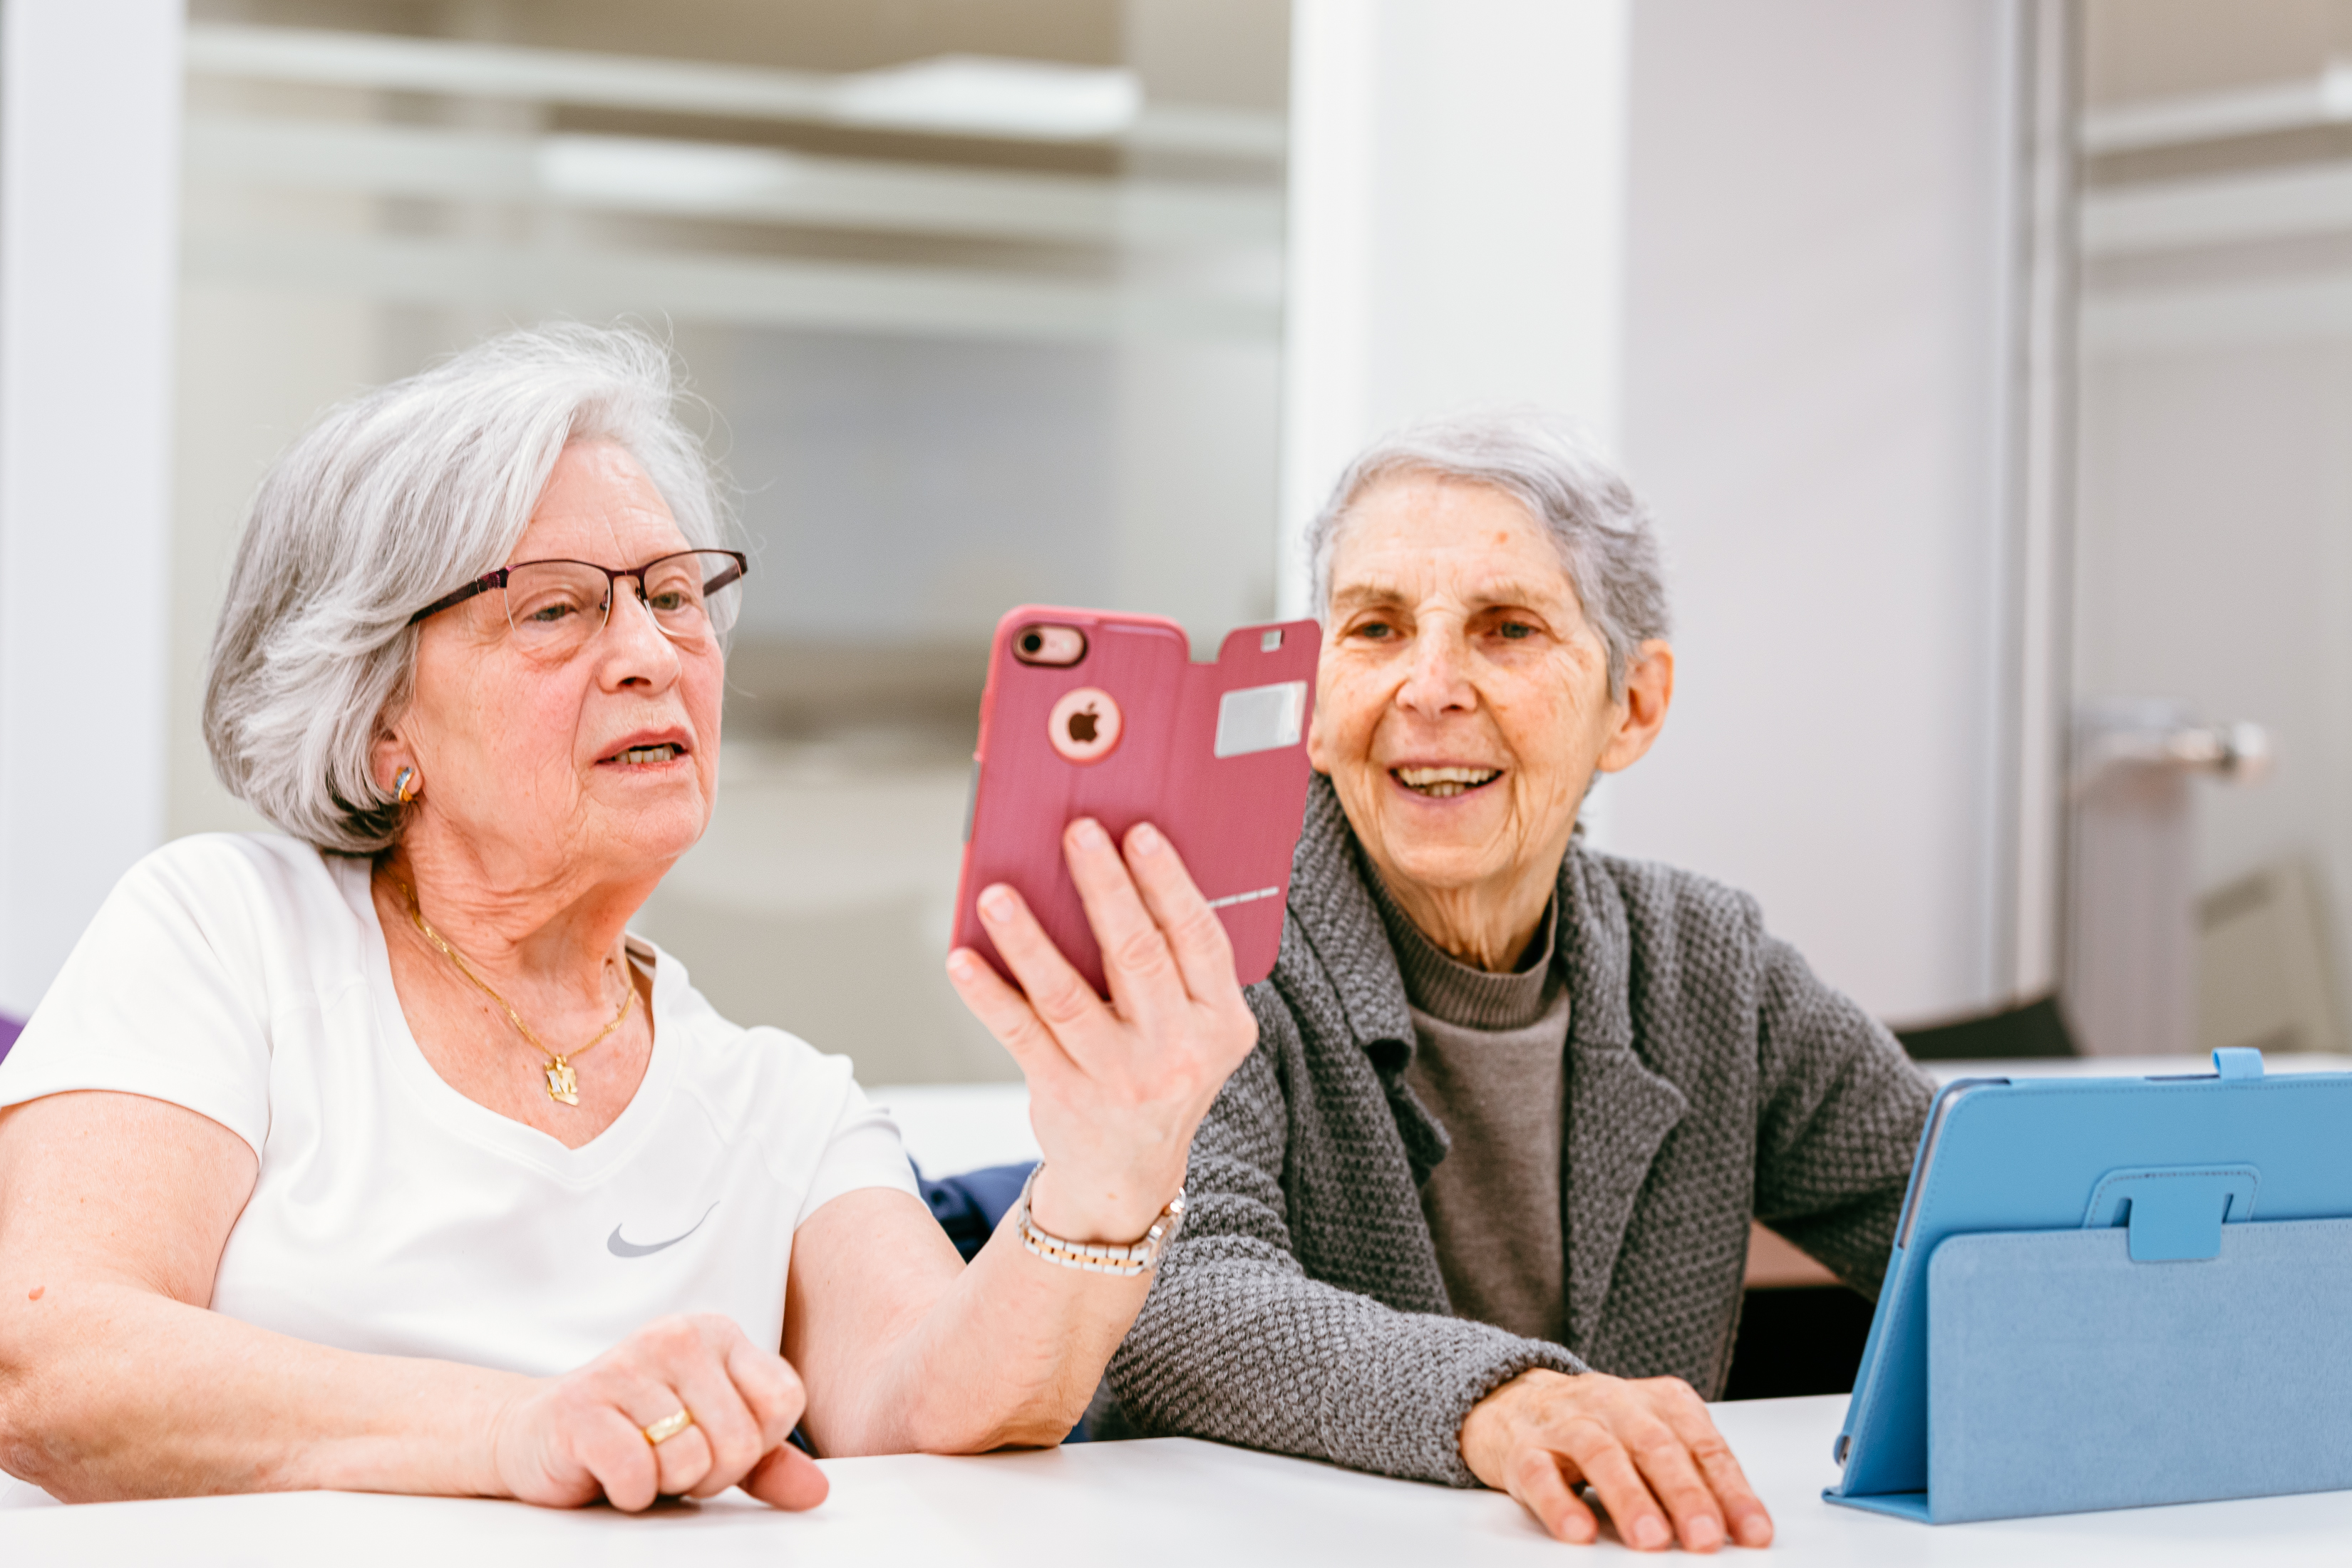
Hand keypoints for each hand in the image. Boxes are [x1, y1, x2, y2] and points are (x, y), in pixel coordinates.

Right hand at [489, 1313, 828, 1511]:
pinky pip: (639, 1473)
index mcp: (718, 1334)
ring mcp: (628, 1364)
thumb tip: (816, 1490)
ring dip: (667, 1482)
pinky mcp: (583, 1405)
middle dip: (711, 1474)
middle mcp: (679, 1337)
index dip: (758, 1443)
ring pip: (693, 1460)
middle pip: (742, 1440)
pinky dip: (631, 1491)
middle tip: (672, 1461)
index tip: (719, 1443)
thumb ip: (767, 1461)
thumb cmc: (634, 1433)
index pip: (784, 1400)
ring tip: (642, 1460)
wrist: (537, 1433)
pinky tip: (612, 1471)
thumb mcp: (711, 1440)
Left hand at [945, 817, 1258, 1242]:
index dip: (1168, 882)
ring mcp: (1120, 1079)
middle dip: (1104, 886)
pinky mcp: (1065, 1097)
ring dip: (1028, 939)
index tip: (1138, 832)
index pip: (1199, 939)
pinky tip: (964, 958)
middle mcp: (1178, 1052)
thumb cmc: (1160, 1071)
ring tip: (997, 895)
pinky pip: (1020, 1034)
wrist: (1128, 1176)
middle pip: (1136, 955)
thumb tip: (1115, 870)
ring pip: (1067, 994)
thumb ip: (1174, 965)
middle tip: (1076, 832)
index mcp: (1221, 1023)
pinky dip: (988, 994)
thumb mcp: (1195, 1028)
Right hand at [1461, 1370, 1772, 1551]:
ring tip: (1650, 1540)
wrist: (1516, 1402)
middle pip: (1655, 1446)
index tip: (1752, 1533)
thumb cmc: (1603, 1430)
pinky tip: (1578, 1532)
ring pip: (1600, 1454)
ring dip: (1629, 1498)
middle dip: (1685, 1495)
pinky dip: (1559, 1504)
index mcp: (1659, 1402)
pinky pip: (1540, 1475)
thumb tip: (1736, 1532)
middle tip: (1705, 1538)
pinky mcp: (1524, 1450)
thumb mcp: (1654, 1442)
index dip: (1731, 1490)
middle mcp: (1614, 1404)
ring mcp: (1566, 1423)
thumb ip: (1692, 1479)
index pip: (1702, 1445)